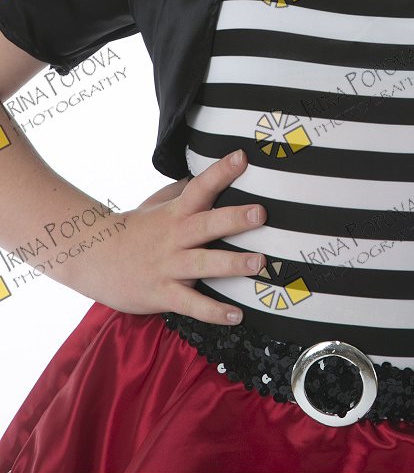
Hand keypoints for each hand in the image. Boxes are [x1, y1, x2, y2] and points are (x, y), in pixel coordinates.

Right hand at [62, 150, 266, 325]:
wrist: (93, 258)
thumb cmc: (133, 230)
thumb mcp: (156, 204)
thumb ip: (182, 191)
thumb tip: (207, 173)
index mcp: (175, 213)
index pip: (199, 187)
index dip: (220, 172)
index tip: (242, 157)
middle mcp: (175, 237)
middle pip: (207, 225)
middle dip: (234, 219)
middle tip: (260, 213)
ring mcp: (168, 266)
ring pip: (203, 264)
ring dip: (232, 264)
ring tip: (259, 263)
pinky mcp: (162, 294)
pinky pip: (191, 304)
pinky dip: (213, 312)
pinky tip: (236, 315)